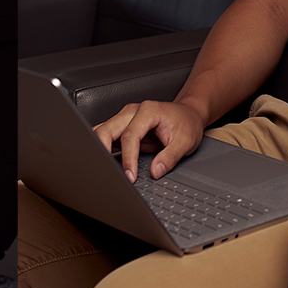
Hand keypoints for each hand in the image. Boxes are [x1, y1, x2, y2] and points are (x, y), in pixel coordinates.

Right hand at [92, 99, 206, 182]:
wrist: (188, 114)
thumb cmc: (187, 124)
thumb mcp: (185, 142)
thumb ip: (170, 157)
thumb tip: (155, 172)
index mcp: (148, 111)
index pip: (130, 136)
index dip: (128, 158)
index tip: (130, 176)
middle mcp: (132, 111)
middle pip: (107, 129)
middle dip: (103, 151)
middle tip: (110, 173)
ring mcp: (125, 116)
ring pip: (102, 130)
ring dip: (99, 148)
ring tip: (104, 168)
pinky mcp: (122, 124)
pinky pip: (106, 133)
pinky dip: (102, 146)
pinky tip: (104, 159)